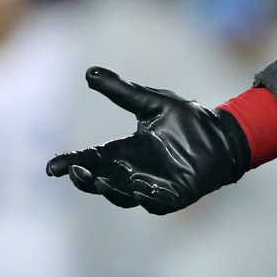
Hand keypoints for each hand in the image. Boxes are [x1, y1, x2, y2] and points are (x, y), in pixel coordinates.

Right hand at [46, 67, 248, 213]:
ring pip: (125, 196)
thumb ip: (121, 92)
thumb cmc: (189, 120)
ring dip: (112, 190)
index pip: (93, 159)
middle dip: (87, 179)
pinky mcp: (176, 195)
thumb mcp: (151, 103)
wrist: (224, 133)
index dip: (72, 163)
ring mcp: (155, 186)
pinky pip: (157, 202)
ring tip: (102, 180)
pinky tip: (139, 189)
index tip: (52, 167)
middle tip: (76, 171)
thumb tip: (89, 73)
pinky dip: (147, 198)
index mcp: (126, 151)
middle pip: (102, 182)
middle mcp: (135, 172)